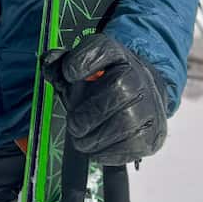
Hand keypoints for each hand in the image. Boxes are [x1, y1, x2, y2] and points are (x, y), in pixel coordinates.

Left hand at [43, 34, 168, 163]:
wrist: (143, 95)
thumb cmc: (104, 82)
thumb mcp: (81, 69)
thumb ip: (60, 65)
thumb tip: (49, 63)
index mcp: (116, 54)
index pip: (102, 49)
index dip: (82, 61)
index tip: (69, 74)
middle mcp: (138, 76)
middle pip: (118, 90)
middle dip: (89, 113)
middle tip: (74, 125)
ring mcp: (150, 106)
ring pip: (125, 123)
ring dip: (95, 137)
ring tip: (82, 140)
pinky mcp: (153, 134)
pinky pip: (131, 147)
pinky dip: (107, 152)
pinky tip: (97, 148)